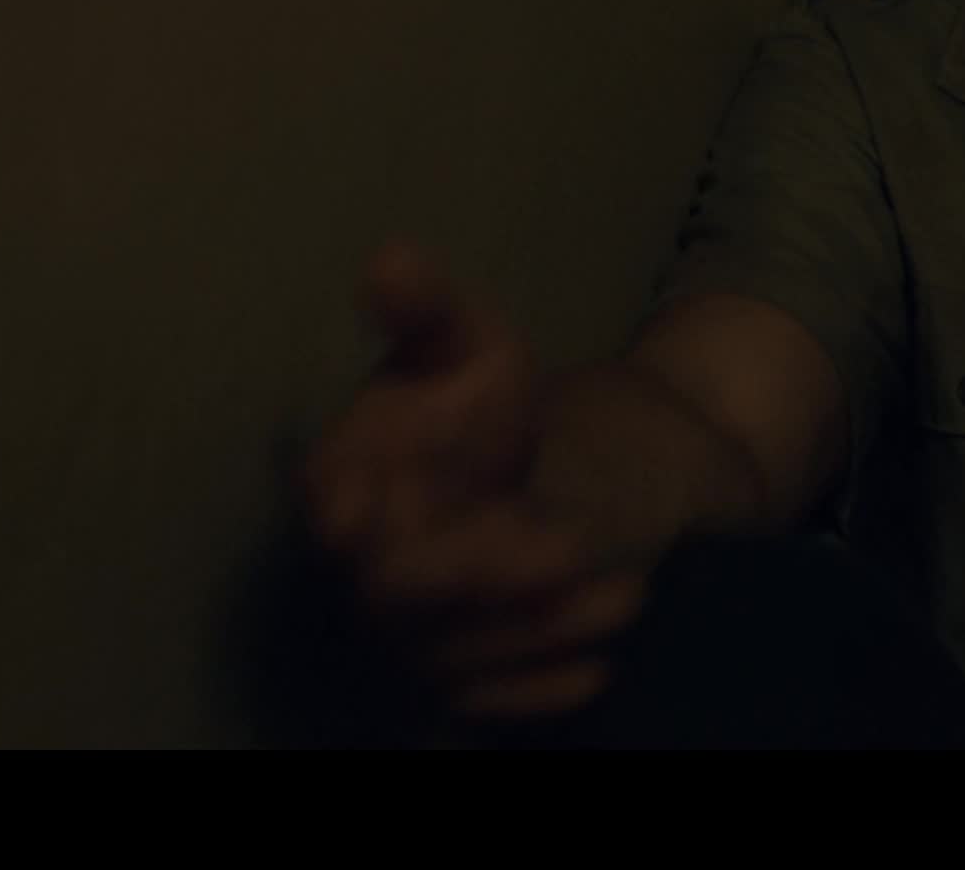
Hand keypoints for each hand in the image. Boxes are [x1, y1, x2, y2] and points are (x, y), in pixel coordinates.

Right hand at [301, 242, 650, 721]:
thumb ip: (427, 308)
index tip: (393, 501)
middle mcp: (366, 568)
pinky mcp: (461, 677)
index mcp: (348, 482)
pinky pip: (487, 707)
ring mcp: (410, 631)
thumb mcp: (466, 343)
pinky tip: (599, 671)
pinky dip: (538, 695)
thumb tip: (390, 256)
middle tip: (572, 547)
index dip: (356, 516)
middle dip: (481, 576)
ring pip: (456, 656)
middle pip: (400, 595)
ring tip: (630, 594)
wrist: (520, 472)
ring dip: (540, 633)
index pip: (334, 512)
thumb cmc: (474, 403)